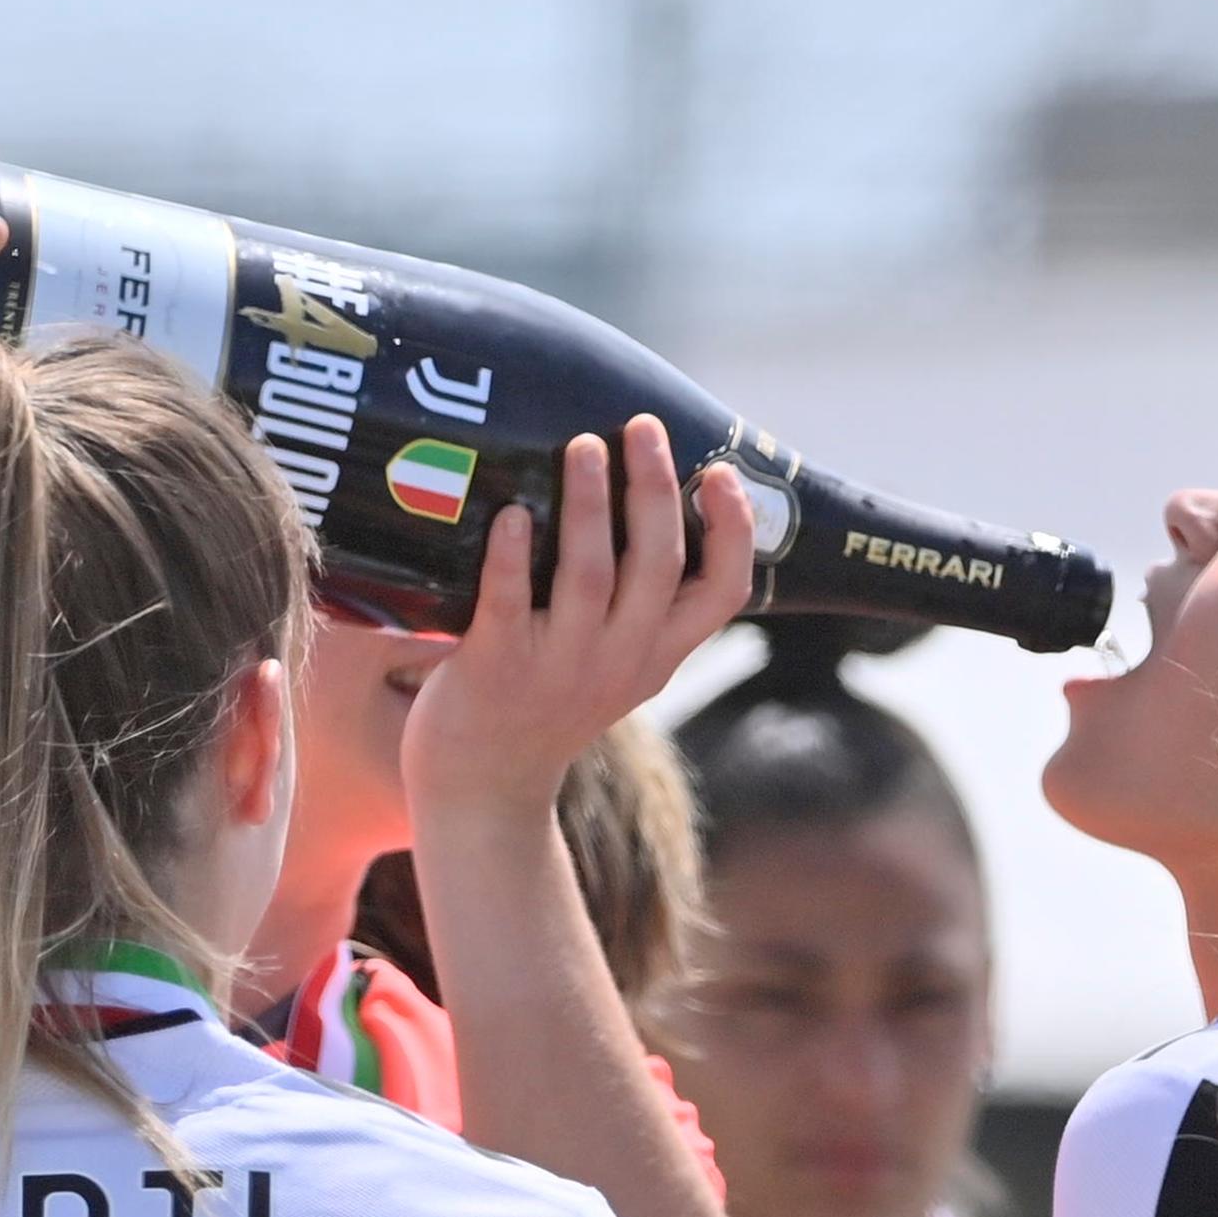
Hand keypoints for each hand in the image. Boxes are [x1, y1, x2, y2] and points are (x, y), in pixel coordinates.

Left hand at [404, 416, 755, 815]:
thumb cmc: (547, 706)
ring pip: (590, 573)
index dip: (733, 530)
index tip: (721, 473)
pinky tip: (512, 512)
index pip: (725, 592)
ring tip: (583, 447)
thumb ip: (638, 606)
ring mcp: (560, 665)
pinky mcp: (496, 666)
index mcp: (658, 654)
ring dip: (592, 504)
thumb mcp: (617, 667)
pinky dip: (513, 553)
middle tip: (641, 428)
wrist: (484, 788)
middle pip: (659, 563)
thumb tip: (645, 500)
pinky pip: (509, 601)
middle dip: (655, 488)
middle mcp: (621, 660)